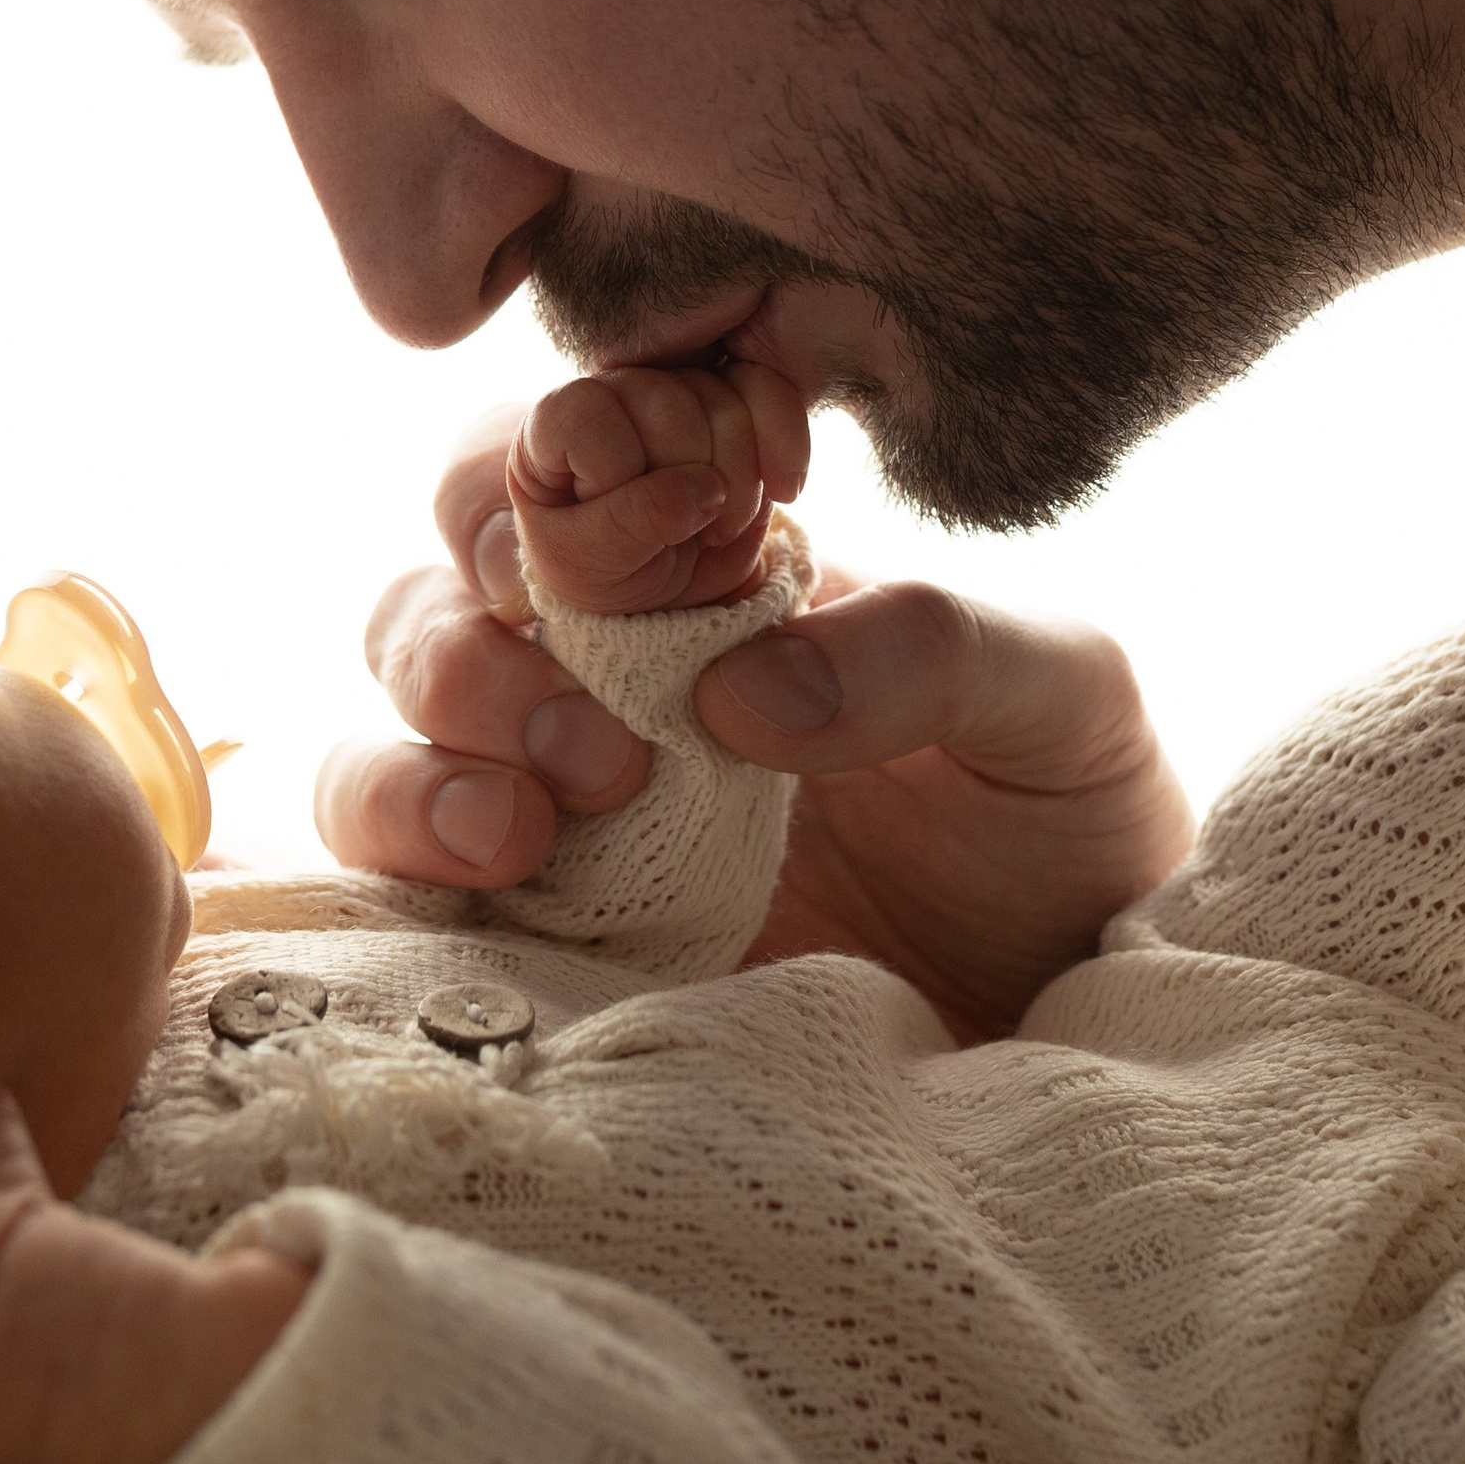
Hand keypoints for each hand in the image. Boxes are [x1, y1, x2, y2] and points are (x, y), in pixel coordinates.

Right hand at [320, 412, 1195, 1042]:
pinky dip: (401, 840)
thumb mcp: (1062, 701)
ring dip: (433, 723)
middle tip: (606, 730)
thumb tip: (742, 687)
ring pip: (400, 694)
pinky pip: (396, 854)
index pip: (587, 441)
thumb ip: (932, 649)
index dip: (576, 445)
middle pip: (458, 561)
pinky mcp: (536, 918)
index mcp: (728, 558)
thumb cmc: (1068, 824)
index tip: (650, 505)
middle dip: (484, 607)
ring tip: (533, 814)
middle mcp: (618, 654)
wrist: (1068, 1023)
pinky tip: (488, 870)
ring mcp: (562, 784)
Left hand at [507, 359, 810, 611]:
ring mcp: (681, 388)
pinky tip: (784, 491)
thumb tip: (702, 489)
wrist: (658, 586)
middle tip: (687, 538)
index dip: (617, 476)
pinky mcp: (737, 398)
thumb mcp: (589, 563)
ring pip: (727, 404)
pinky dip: (788, 448)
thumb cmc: (600, 569)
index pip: (590, 415)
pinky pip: (774, 394)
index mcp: (558, 420)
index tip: (618, 531)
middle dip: (692, 485)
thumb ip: (631, 524)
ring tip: (717, 526)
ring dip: (741, 482)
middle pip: (670, 405)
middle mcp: (618, 390)